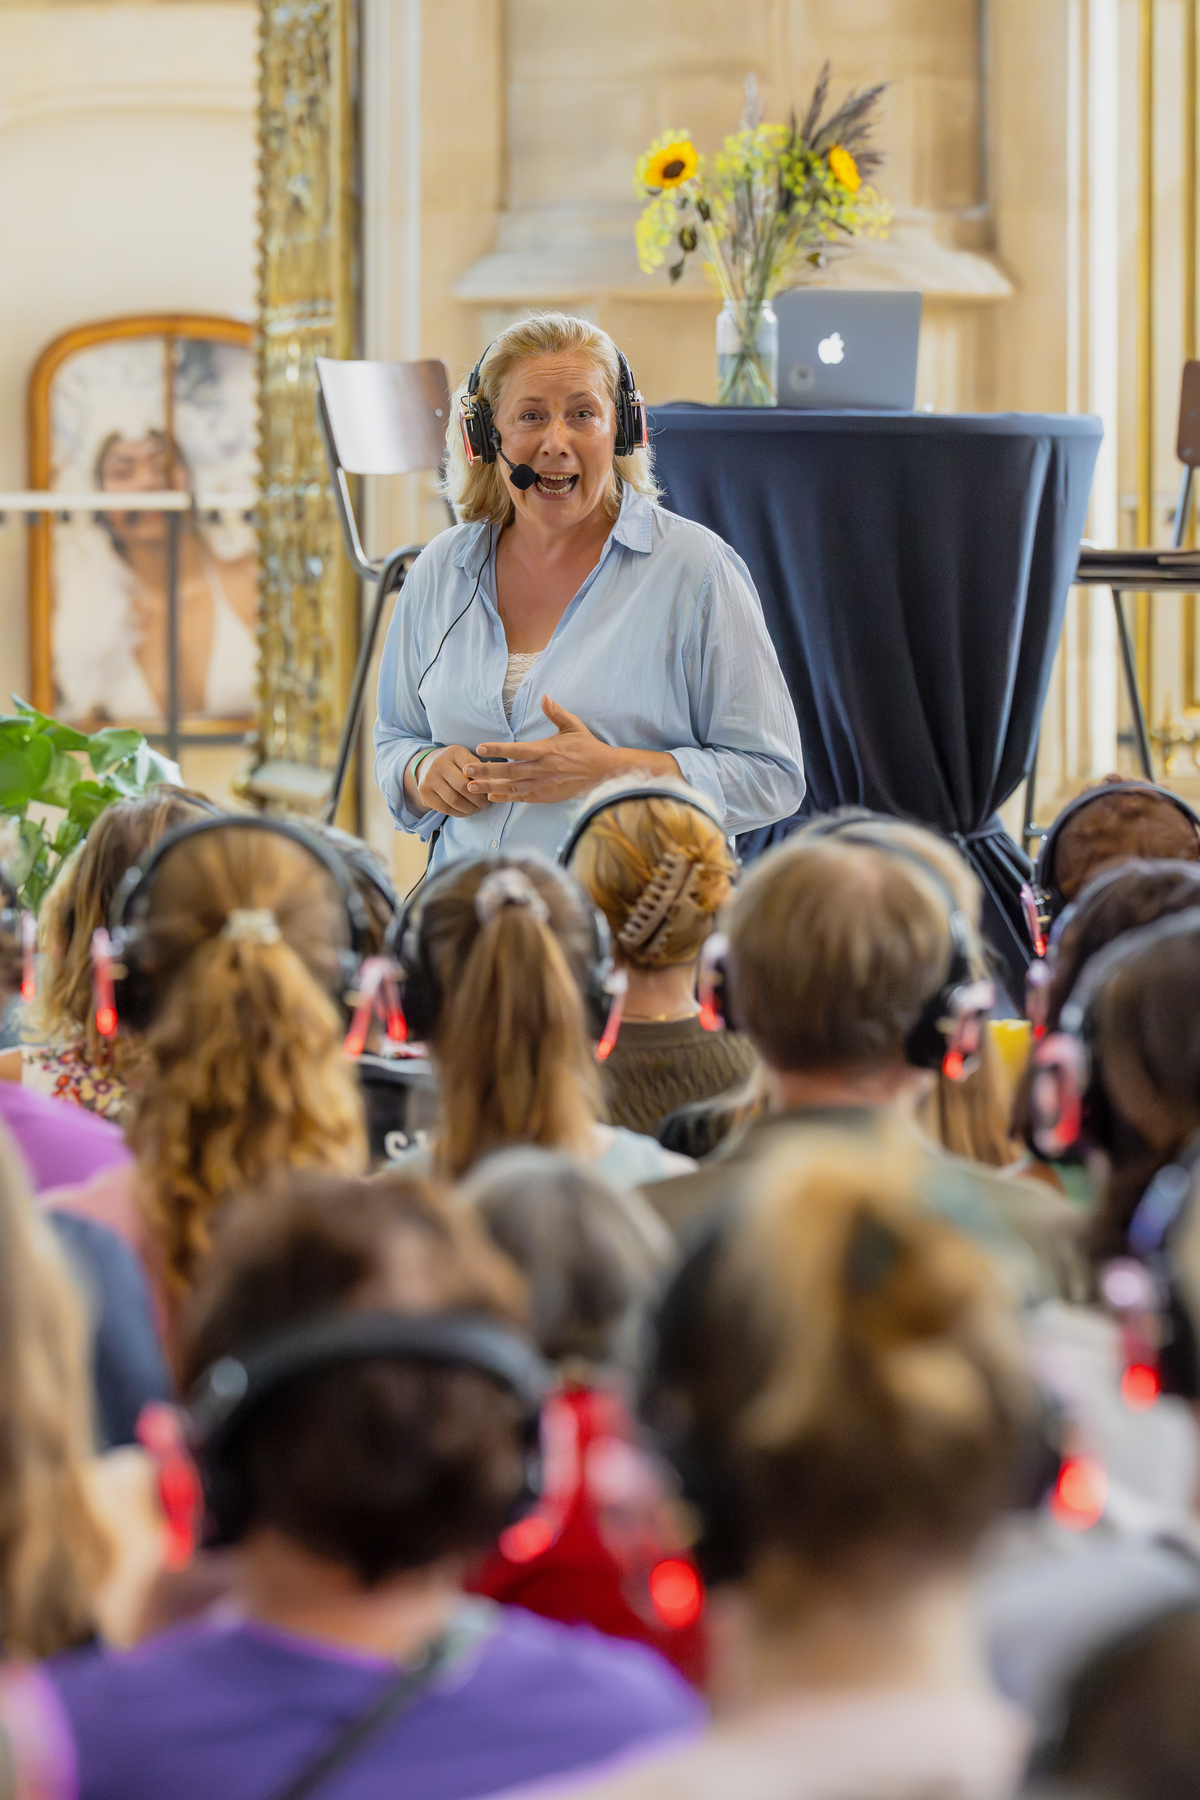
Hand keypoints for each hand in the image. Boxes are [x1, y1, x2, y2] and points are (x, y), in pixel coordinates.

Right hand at [410, 744, 489, 817]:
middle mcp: (439, 764)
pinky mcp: (424, 793)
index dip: (485, 783)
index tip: (492, 790)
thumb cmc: (454, 762)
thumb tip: (494, 783)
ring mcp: (429, 779)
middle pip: (463, 788)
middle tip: (486, 804)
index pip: (473, 770)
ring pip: (454, 801)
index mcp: (454, 752)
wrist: (426, 764)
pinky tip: (466, 811)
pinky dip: (459, 813)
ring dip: (470, 809)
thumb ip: (479, 768)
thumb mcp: (466, 758)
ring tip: (477, 808)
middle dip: (478, 800)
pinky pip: (445, 809)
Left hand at [464, 697, 677, 805]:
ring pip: (511, 787)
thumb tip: (545, 697)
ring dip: (490, 786)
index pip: (517, 750)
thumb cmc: (588, 747)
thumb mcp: (573, 726)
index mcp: (546, 750)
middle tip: (467, 769)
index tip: (480, 748)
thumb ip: (556, 712)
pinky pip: (521, 798)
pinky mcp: (546, 796)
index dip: (498, 749)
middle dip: (486, 771)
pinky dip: (505, 797)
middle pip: (509, 771)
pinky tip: (491, 796)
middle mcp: (542, 769)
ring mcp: (543, 785)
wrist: (604, 773)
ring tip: (471, 786)